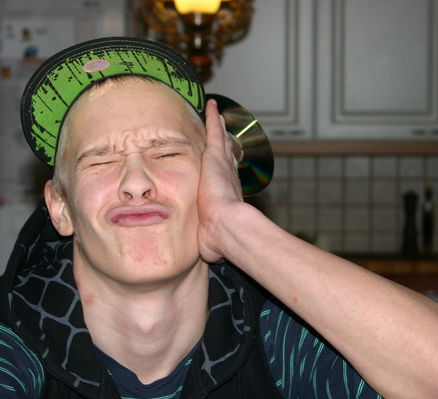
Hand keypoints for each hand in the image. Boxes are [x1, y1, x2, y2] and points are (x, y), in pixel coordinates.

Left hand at [197, 98, 243, 262]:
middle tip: (223, 134)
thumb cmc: (219, 239)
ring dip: (219, 129)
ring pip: (221, 142)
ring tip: (216, 116)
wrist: (227, 229)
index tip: (223, 165)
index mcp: (225, 197)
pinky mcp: (215, 157)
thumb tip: (214, 254)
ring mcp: (223, 166)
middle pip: (226, 157)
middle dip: (224, 146)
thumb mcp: (212, 239)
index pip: (224, 180)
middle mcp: (228, 178)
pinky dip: (212, 117)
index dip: (224, 171)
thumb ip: (211, 242)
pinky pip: (213, 131)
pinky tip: (210, 105)